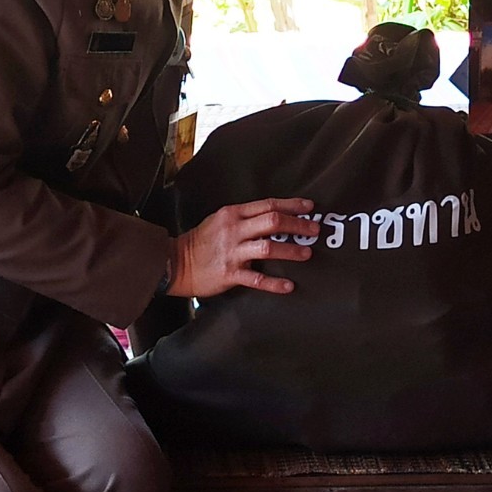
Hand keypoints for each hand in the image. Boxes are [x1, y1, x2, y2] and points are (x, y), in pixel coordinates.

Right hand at [169, 197, 318, 297]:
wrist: (176, 262)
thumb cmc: (202, 240)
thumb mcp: (221, 219)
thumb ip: (245, 217)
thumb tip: (274, 215)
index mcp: (234, 213)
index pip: (268, 204)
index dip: (292, 205)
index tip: (309, 207)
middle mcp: (235, 230)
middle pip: (273, 222)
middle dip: (297, 225)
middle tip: (314, 230)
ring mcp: (233, 252)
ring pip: (268, 248)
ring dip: (291, 250)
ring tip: (306, 253)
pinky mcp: (230, 274)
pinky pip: (257, 279)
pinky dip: (274, 283)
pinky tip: (288, 286)